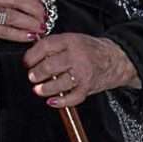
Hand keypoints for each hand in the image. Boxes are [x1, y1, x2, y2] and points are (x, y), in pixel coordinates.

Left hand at [23, 33, 139, 106]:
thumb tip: (33, 55)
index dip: (32, 55)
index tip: (27, 62)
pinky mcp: (87, 87)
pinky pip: (71, 97)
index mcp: (71, 41)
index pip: (46, 46)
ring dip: (45, 88)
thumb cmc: (92, 50)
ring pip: (58, 83)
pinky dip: (60, 101)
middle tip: (33, 76)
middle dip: (36, 73)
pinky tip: (52, 101)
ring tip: (38, 89)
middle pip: (49, 66)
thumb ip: (55, 46)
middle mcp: (77, 56)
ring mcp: (83, 72)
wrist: (116, 58)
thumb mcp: (74, 40)